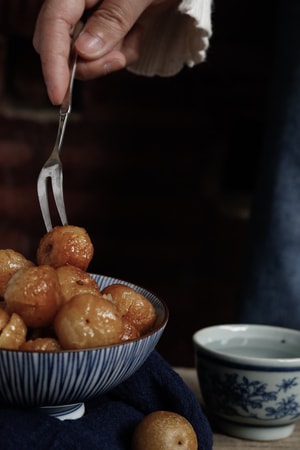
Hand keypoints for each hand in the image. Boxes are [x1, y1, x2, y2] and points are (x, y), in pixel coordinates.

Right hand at [33, 0, 176, 104]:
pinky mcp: (102, 31)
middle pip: (61, 48)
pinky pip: (103, 56)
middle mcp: (75, 4)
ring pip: (84, 58)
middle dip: (90, 65)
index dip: (52, 63)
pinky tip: (138, 32)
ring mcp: (87, 18)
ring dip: (112, 58)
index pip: (52, 27)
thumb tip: (84, 52)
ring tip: (136, 34)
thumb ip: (111, 21)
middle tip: (119, 60)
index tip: (58, 94)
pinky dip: (123, 53)